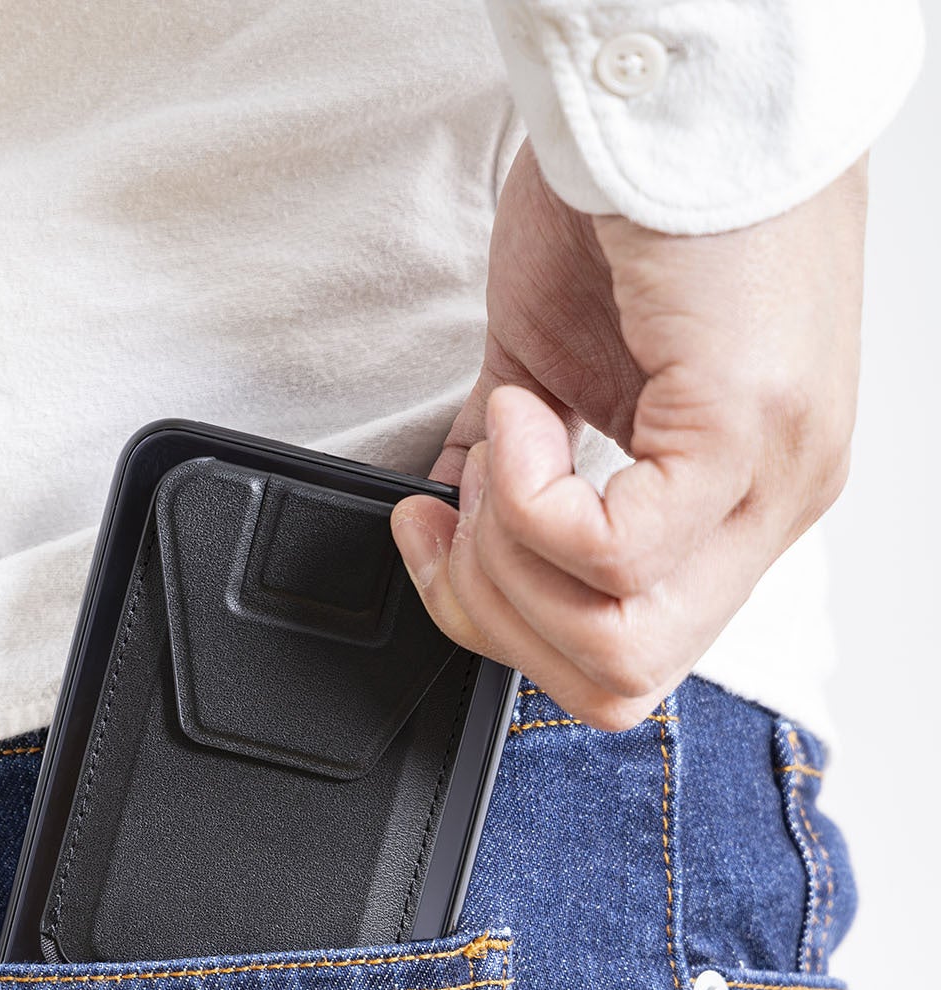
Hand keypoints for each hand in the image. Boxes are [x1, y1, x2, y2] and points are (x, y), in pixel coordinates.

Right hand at [391, 142, 866, 730]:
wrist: (671, 86)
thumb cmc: (627, 207)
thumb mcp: (556, 371)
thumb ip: (515, 470)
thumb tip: (448, 532)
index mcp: (729, 507)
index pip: (626, 668)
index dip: (506, 632)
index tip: (444, 537)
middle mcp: (767, 507)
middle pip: (619, 680)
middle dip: (496, 614)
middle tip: (462, 510)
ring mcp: (769, 476)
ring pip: (618, 639)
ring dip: (506, 556)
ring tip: (497, 444)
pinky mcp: (745, 426)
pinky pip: (614, 550)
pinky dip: (529, 499)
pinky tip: (523, 409)